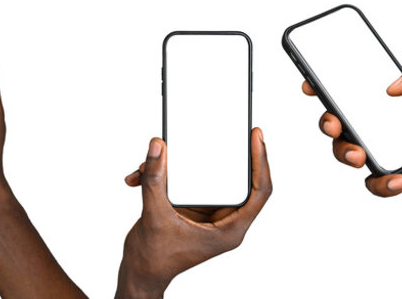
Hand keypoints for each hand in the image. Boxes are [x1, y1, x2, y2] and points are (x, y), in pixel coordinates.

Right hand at [116, 128, 271, 297]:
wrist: (139, 272)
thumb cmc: (154, 258)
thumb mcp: (154, 215)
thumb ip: (155, 180)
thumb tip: (158, 147)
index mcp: (228, 230)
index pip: (258, 192)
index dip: (262, 162)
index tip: (257, 138)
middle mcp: (223, 221)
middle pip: (235, 179)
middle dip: (223, 154)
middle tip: (227, 129)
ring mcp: (208, 214)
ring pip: (207, 178)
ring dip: (182, 166)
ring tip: (160, 156)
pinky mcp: (192, 208)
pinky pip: (186, 183)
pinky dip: (165, 176)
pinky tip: (141, 175)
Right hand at [303, 55, 401, 208]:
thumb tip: (391, 85)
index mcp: (396, 100)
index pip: (355, 89)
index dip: (329, 86)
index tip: (313, 83)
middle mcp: (386, 125)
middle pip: (340, 121)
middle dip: (327, 121)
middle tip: (334, 123)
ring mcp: (388, 151)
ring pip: (347, 152)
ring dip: (345, 152)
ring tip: (361, 155)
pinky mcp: (395, 178)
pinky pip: (373, 182)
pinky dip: (381, 181)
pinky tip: (399, 177)